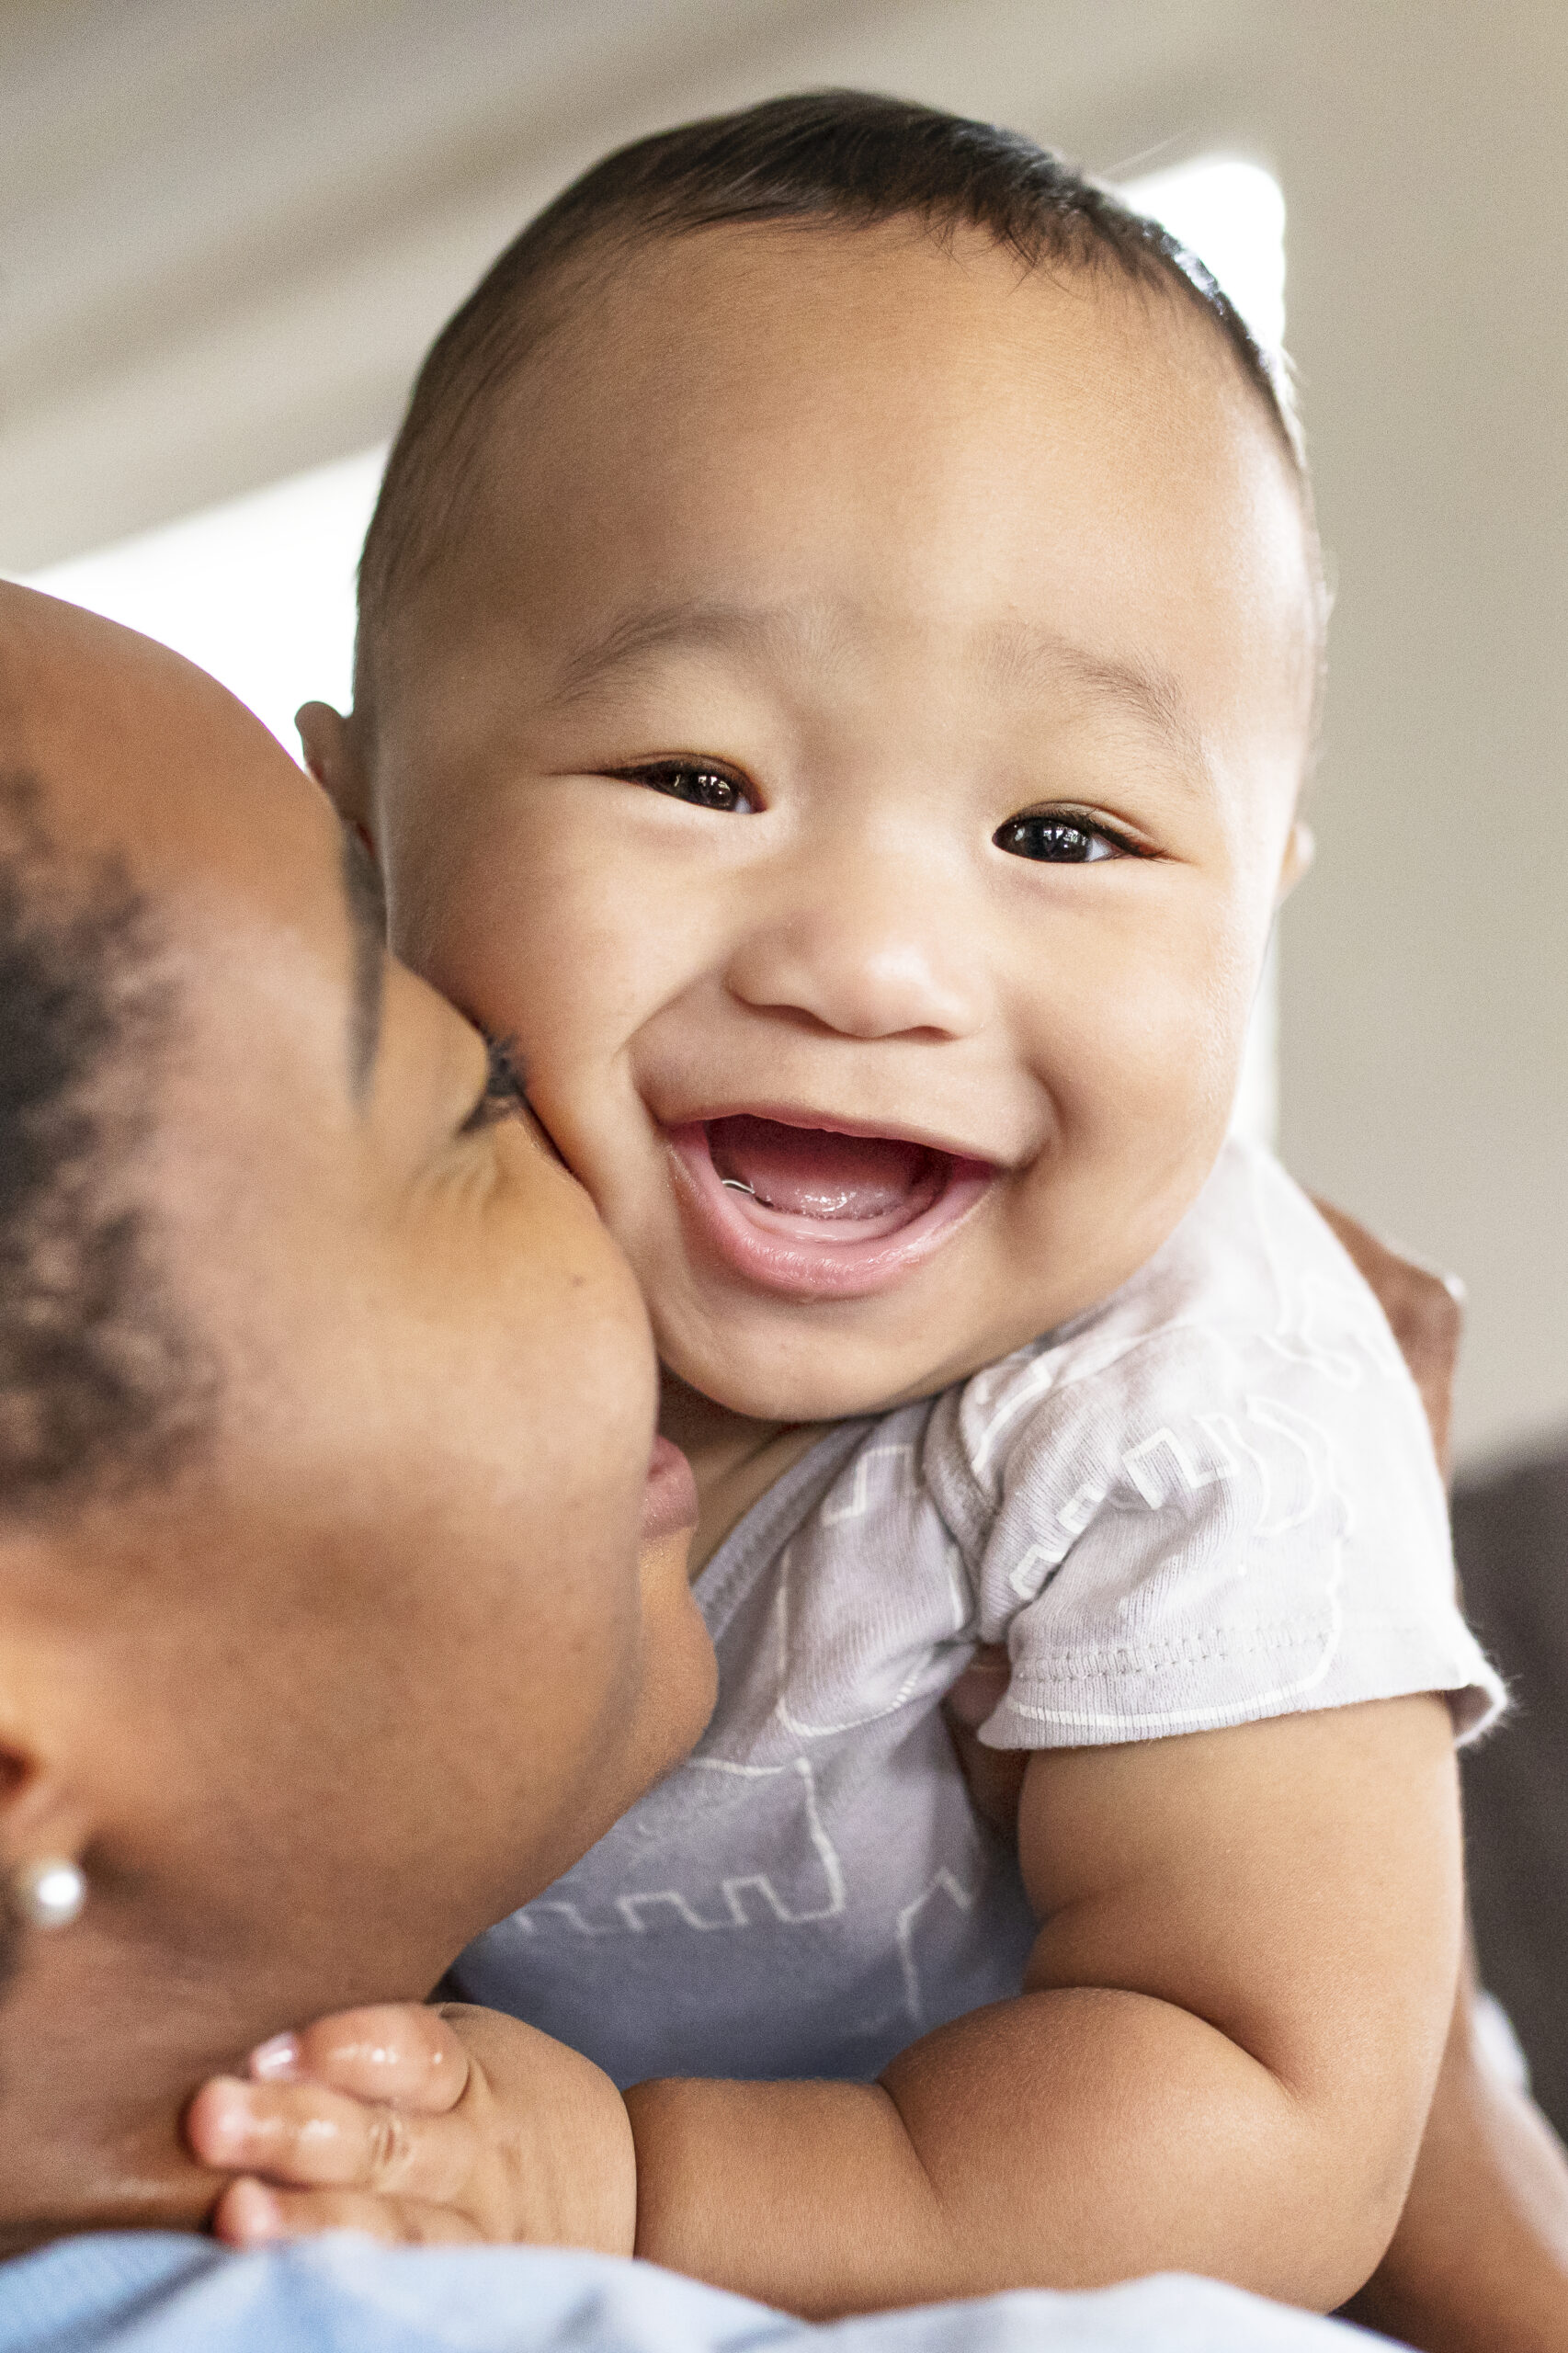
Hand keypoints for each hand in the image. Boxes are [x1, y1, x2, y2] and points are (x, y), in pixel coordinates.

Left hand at [186, 2002, 635, 2252]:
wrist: (629, 2188)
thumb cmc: (493, 2105)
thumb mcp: (462, 2056)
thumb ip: (377, 2052)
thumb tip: (234, 2019)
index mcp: (469, 2080)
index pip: (414, 2055)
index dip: (344, 2048)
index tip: (263, 2051)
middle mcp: (474, 2161)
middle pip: (387, 2145)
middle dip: (296, 2131)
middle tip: (211, 2116)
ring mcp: (477, 2239)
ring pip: (396, 2231)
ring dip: (312, 2223)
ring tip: (235, 2215)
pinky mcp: (474, 2297)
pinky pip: (410, 2294)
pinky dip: (352, 2291)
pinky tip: (282, 2291)